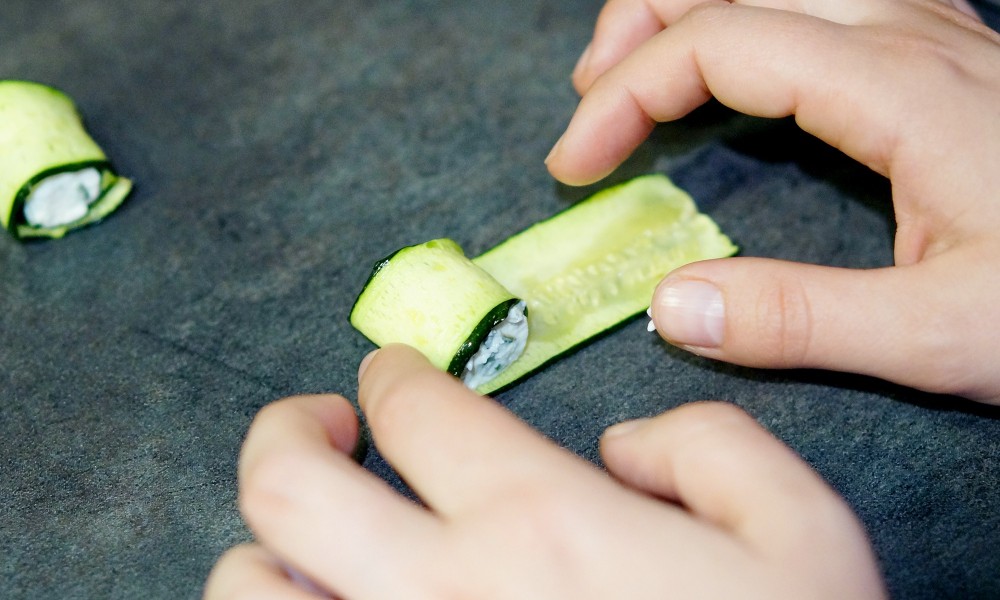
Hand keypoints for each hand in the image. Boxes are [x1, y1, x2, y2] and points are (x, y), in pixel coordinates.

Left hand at [205, 344, 884, 598]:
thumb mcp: (805, 536)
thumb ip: (711, 450)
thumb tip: (624, 447)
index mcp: (540, 523)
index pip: (418, 409)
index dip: (394, 374)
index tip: (392, 373)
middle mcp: (441, 594)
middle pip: (286, 485)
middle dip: (284, 430)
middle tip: (318, 425)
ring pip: (244, 596)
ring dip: (265, 556)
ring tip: (309, 547)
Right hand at [546, 0, 999, 403]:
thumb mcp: (942, 337)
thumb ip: (800, 321)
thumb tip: (670, 308)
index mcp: (895, 88)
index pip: (719, 42)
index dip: (626, 92)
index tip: (576, 163)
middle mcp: (910, 35)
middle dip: (638, 25)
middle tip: (589, 106)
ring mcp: (934, 33)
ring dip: (693, 6)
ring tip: (640, 68)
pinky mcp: (946, 54)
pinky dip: (754, 14)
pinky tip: (747, 59)